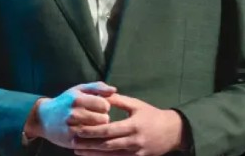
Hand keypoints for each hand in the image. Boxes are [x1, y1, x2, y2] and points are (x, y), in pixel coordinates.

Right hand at [25, 81, 117, 148]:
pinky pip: (90, 141)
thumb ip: (98, 87)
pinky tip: (88, 133)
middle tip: (96, 117)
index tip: (100, 107)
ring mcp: (71, 128)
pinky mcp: (70, 141)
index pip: (105, 105)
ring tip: (92, 124)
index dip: (105, 106)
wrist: (43, 118)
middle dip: (103, 118)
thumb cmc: (66, 101)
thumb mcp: (79, 89)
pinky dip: (92, 137)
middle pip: (104, 119)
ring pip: (98, 131)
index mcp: (77, 99)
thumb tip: (114, 90)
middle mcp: (73, 114)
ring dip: (98, 128)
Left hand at [68, 93, 186, 155]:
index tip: (77, 128)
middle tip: (72, 140)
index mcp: (133, 125)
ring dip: (92, 153)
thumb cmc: (152, 116)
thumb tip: (103, 94)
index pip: (108, 130)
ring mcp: (135, 152)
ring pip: (110, 155)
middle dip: (88, 143)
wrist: (172, 132)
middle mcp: (133, 141)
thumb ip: (120, 101)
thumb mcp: (137, 105)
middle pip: (106, 145)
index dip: (91, 130)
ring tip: (77, 150)